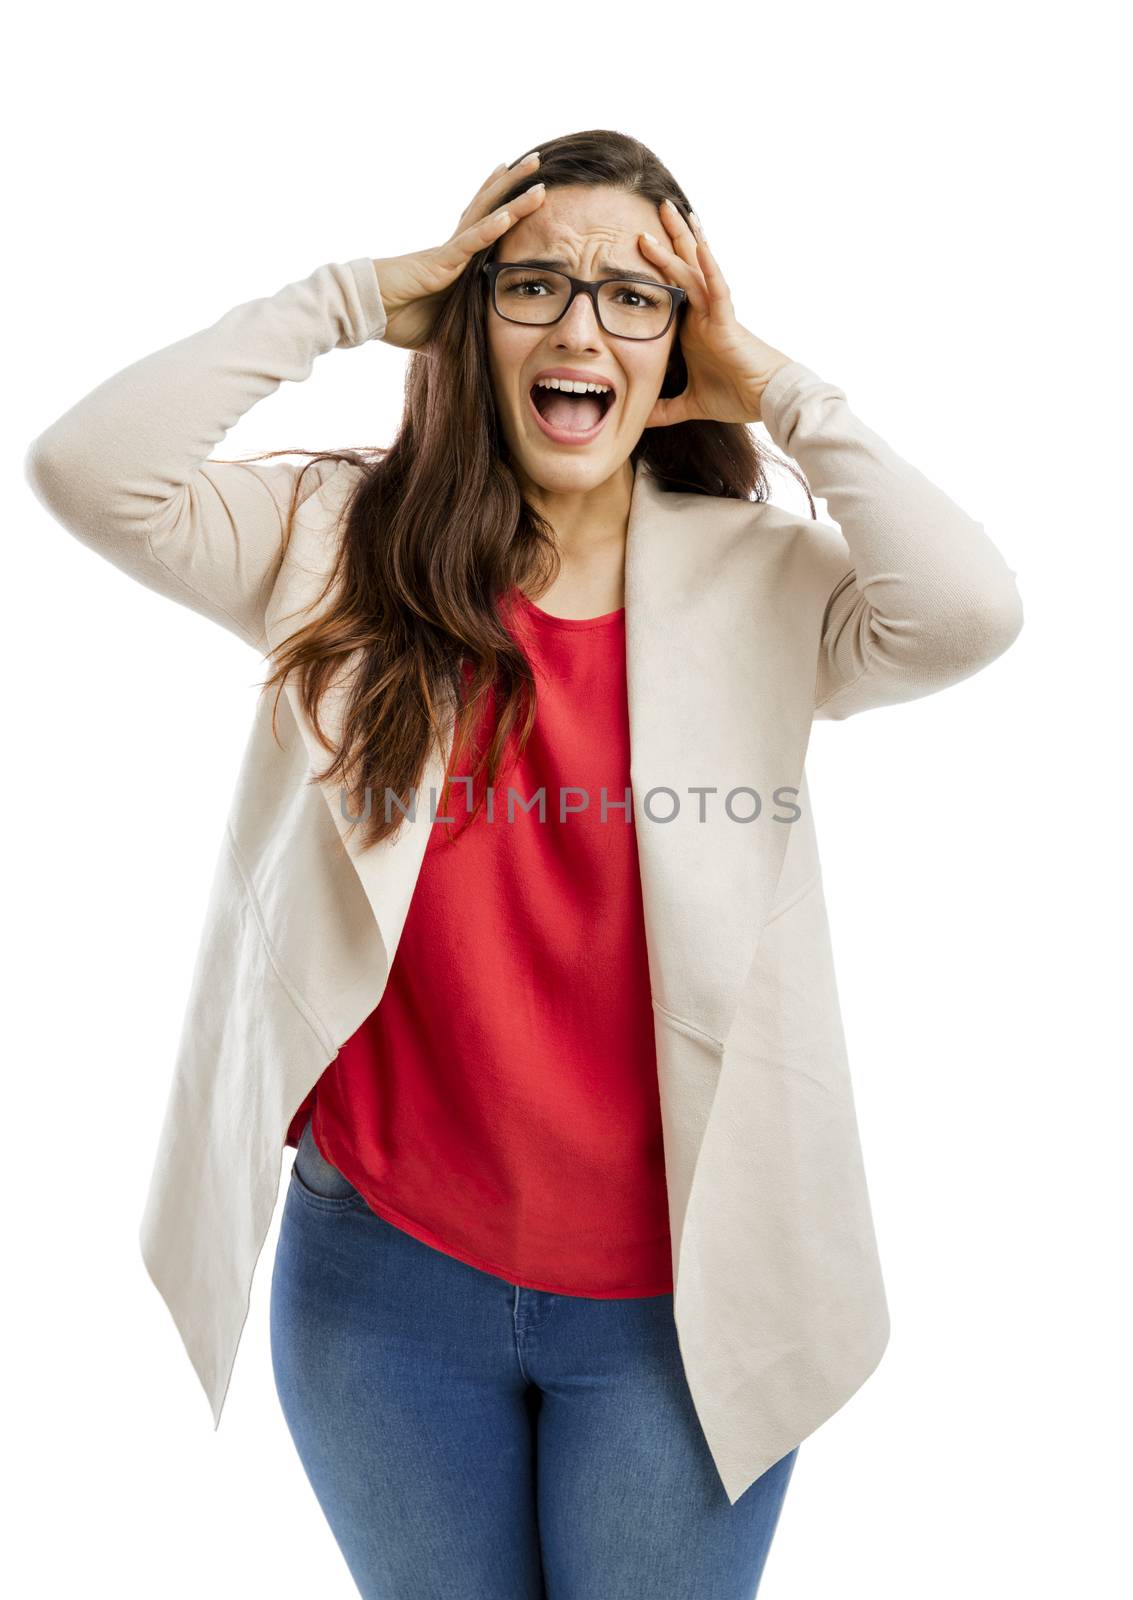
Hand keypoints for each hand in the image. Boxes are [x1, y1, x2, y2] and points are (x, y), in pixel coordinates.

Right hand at [372, 153, 546, 350]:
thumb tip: (475, 354)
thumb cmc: (395, 318)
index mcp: (454, 262)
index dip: (504, 205)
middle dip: (514, 184)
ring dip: (512, 194)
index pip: (485, 227)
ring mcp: (448, 254)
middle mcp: (454, 249)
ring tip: (535, 170)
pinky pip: (468, 244)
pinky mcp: (438, 264)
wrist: (364, 313)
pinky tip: (509, 214)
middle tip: (537, 159)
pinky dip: (489, 230)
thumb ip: (460, 334)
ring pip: (486, 216)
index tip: (523, 187)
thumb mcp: (440, 331)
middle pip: (489, 207)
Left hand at [640, 201, 793, 428]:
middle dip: (670, 237)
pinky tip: (701, 246)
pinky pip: (718, 290)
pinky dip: (709, 268)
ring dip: (682, 240)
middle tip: (656, 206)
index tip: (637, 242)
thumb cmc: (739, 395)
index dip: (658, 265)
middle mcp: (704, 313)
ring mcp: (716, 313)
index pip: (672, 288)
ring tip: (670, 211)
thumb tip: (643, 419)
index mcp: (694, 326)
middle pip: (684, 267)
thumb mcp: (692, 403)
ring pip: (695, 269)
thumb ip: (667, 408)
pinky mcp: (728, 322)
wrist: (769, 401)